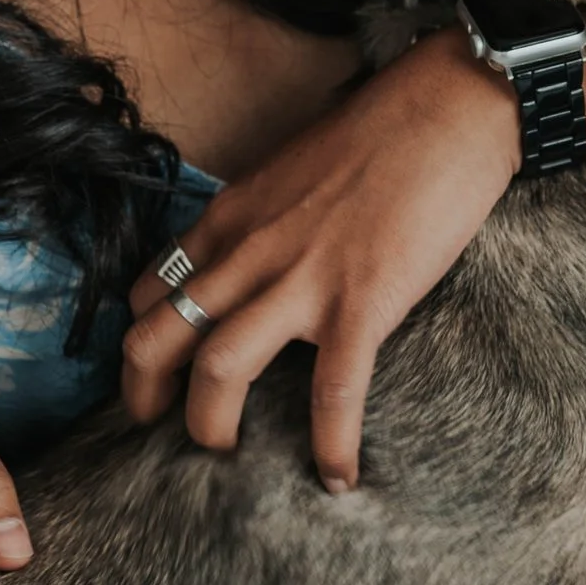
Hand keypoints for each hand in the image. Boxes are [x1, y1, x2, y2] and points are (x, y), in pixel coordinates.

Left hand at [122, 32, 519, 488]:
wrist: (447, 107)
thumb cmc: (380, 134)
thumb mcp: (290, 170)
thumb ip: (261, 221)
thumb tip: (258, 265)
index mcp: (229, 218)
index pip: (148, 290)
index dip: (138, 343)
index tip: (154, 377)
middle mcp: (248, 251)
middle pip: (157, 335)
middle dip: (145, 396)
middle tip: (160, 431)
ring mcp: (301, 279)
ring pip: (217, 369)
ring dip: (211, 427)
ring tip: (228, 457)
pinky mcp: (361, 302)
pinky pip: (331, 391)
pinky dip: (330, 444)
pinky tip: (338, 476)